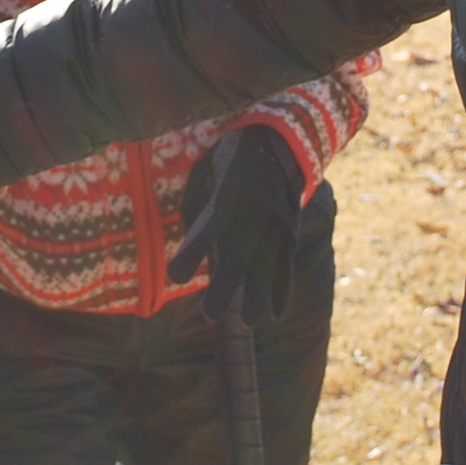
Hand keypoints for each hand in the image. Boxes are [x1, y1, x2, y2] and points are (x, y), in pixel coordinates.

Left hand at [164, 127, 303, 325]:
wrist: (278, 141)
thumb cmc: (229, 160)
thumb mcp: (205, 173)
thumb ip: (197, 210)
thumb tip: (190, 246)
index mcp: (226, 196)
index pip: (206, 228)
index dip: (192, 253)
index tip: (176, 276)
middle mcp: (252, 213)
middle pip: (238, 255)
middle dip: (226, 286)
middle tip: (211, 315)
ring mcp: (275, 223)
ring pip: (266, 265)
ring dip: (258, 295)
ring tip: (250, 322)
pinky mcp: (289, 230)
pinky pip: (286, 264)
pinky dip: (282, 289)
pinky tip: (274, 314)